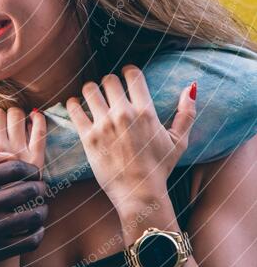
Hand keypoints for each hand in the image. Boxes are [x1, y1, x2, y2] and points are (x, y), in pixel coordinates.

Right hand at [0, 108, 46, 266]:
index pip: (13, 167)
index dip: (29, 169)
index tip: (33, 172)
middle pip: (25, 190)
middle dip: (39, 188)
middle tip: (41, 187)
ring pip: (30, 216)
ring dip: (42, 210)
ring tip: (42, 207)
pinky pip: (27, 241)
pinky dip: (37, 233)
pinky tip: (36, 228)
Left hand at [66, 66, 196, 215]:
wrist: (139, 194)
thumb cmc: (159, 168)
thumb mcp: (178, 141)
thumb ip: (186, 113)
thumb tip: (192, 86)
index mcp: (145, 112)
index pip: (132, 74)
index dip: (128, 72)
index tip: (126, 77)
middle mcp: (123, 115)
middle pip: (109, 80)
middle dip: (109, 82)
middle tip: (109, 91)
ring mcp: (104, 125)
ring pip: (89, 90)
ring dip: (90, 90)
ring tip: (92, 97)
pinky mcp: (88, 137)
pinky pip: (74, 109)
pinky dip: (73, 104)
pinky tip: (77, 106)